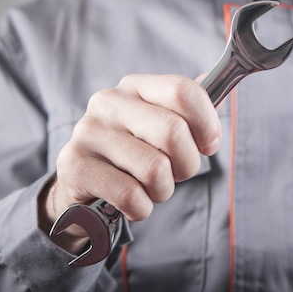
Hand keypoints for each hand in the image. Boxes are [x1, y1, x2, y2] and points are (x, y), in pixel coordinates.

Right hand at [39, 74, 220, 251]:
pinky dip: (142, 207)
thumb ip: (189, 107)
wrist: (83, 180)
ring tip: (150, 187)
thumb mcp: (160, 123)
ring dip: (163, 190)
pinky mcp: (75, 165)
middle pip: (173, 132)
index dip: (207, 123)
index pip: (183, 91)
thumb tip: (217, 83)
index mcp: (136, 86)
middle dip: (187, 164)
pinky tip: (132, 200)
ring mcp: (88, 132)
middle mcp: (109, 102)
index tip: (209, 146)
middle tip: (176, 172)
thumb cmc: (134, 150)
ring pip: (155, 169)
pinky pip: (131, 195)